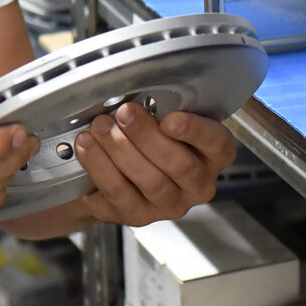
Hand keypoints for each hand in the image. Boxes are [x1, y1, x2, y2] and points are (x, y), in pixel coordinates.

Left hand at [75, 103, 237, 227]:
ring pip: (150, 181)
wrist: (117, 172)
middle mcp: (196, 185)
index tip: (171, 119)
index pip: (216, 144)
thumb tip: (141, 90)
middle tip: (124, 113)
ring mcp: (168, 205)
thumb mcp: (162, 118)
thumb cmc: (146, 138)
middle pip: (180, 165)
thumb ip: (162, 108)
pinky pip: (119, 194)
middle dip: (147, 136)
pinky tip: (88, 146)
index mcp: (212, 155)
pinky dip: (100, 167)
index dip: (195, 132)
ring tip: (100, 126)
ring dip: (121, 150)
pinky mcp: (137, 215)